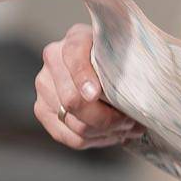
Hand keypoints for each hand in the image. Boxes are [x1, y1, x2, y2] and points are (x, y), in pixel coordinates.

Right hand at [33, 23, 142, 149]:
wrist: (104, 62)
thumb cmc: (121, 57)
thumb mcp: (127, 51)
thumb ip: (128, 60)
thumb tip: (138, 93)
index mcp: (75, 39)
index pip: (75, 57)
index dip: (83, 78)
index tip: (95, 94)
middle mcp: (53, 60)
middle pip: (73, 101)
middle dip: (108, 118)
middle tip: (132, 122)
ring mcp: (44, 86)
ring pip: (74, 123)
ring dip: (106, 132)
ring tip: (128, 130)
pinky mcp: (42, 110)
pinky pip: (69, 137)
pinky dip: (95, 141)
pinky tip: (113, 136)